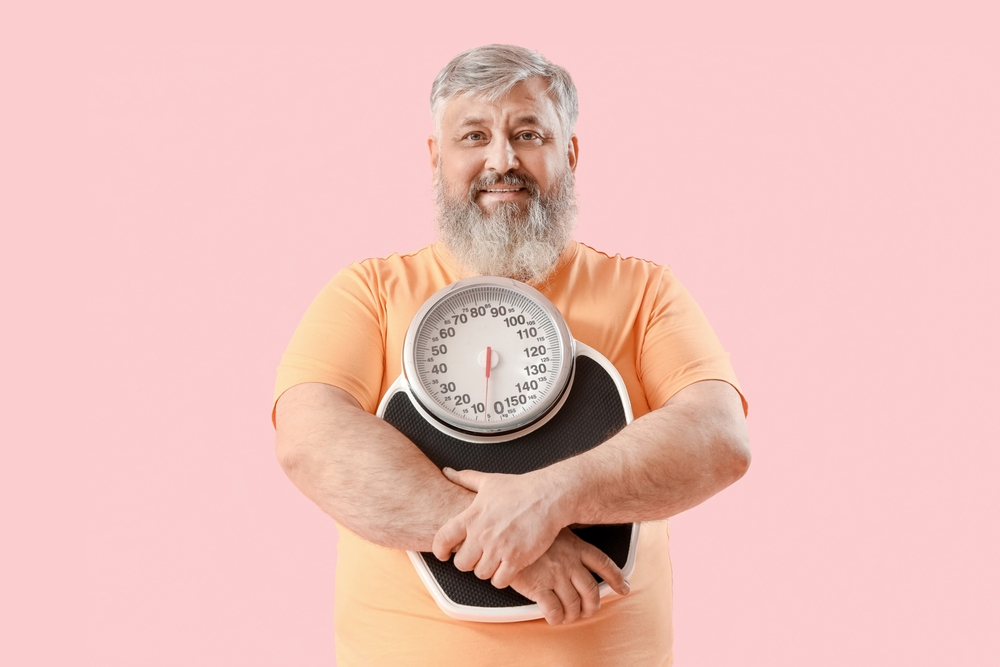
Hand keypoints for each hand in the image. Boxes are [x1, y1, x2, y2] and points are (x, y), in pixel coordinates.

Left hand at [432, 467, 567, 588]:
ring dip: (487, 570)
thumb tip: (447, 471)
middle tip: (477, 557)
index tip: (444, 554)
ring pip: (481, 574)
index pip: (443, 539)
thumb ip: (465, 478)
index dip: (440, 550)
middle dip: (468, 563)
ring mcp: (499, 548)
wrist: (548, 496)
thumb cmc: (520, 488)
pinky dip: (502, 578)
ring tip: (494, 561)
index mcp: (472, 516)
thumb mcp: (489, 481)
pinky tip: (507, 568)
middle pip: (461, 564)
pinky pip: (500, 581)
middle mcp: (482, 534)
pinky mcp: (516, 559)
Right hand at [510, 528, 629, 625]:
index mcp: (575, 546)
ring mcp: (555, 575)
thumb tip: (574, 538)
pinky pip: (554, 610)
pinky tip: (553, 617)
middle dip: (593, 606)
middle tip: (588, 610)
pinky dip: (556, 618)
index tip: (622, 587)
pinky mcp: (538, 587)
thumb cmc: (525, 528)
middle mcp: (569, 562)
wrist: (503, 532)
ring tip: (568, 616)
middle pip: (591, 591)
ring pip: (574, 604)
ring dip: (573, 615)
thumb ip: (566, 536)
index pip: (604, 563)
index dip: (616, 578)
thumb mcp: (552, 526)